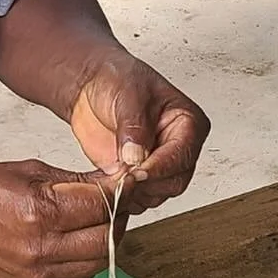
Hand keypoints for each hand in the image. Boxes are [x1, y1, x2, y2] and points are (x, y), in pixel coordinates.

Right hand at [0, 159, 118, 277]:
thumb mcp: (29, 171)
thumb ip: (76, 180)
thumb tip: (116, 179)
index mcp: (38, 212)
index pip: (100, 204)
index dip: (121, 191)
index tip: (129, 182)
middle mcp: (40, 248)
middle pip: (107, 238)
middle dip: (118, 217)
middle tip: (118, 202)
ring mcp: (38, 274)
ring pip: (99, 262)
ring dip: (107, 240)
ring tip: (99, 220)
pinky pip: (79, 277)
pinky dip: (88, 258)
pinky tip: (79, 240)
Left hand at [68, 55, 209, 213]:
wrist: (90, 87)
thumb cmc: (116, 80)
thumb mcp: (128, 94)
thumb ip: (134, 126)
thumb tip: (137, 157)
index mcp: (188, 124)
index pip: (182, 155)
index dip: (159, 167)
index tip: (136, 171)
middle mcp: (178, 148)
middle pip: (174, 181)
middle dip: (146, 182)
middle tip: (120, 175)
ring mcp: (158, 165)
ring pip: (156, 194)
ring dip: (133, 191)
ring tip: (110, 174)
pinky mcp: (138, 177)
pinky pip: (136, 198)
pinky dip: (120, 195)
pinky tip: (105, 181)